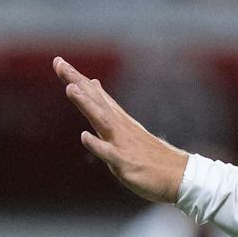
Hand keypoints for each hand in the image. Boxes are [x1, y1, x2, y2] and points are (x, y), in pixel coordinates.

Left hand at [56, 57, 187, 203]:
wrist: (178, 175)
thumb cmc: (150, 154)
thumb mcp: (125, 127)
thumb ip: (107, 107)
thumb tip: (93, 85)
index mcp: (117, 119)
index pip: (93, 94)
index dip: (75, 78)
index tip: (58, 61)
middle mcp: (119, 126)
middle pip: (94, 100)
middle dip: (76, 82)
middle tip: (59, 64)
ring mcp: (122, 143)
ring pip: (101, 120)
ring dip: (86, 104)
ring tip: (70, 88)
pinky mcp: (125, 162)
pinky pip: (109, 153)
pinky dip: (97, 144)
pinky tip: (84, 136)